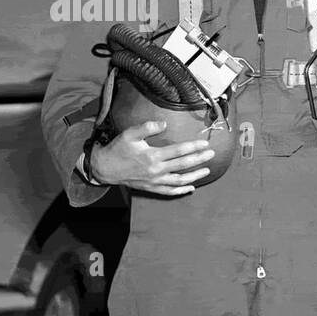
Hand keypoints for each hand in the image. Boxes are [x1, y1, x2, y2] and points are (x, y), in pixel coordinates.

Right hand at [89, 120, 214, 195]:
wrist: (104, 168)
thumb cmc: (118, 149)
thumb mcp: (129, 134)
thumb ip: (147, 127)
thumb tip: (164, 123)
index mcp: (152, 156)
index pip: (178, 151)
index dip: (193, 147)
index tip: (205, 143)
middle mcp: (156, 170)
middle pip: (183, 165)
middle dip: (199, 159)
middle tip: (212, 154)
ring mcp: (154, 181)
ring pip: (179, 180)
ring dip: (195, 176)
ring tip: (207, 170)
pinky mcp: (151, 188)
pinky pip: (169, 192)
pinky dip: (181, 190)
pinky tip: (191, 188)